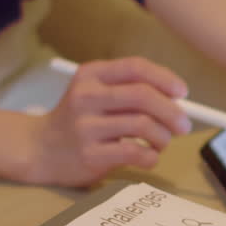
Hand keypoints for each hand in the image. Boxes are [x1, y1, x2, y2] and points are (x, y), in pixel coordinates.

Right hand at [24, 57, 191, 186]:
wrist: (40, 149)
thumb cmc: (82, 120)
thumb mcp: (97, 92)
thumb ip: (132, 89)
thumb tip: (178, 97)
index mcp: (91, 75)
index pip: (136, 67)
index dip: (165, 78)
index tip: (182, 92)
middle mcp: (86, 96)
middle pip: (143, 96)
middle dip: (172, 111)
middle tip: (184, 126)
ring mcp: (85, 126)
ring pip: (143, 125)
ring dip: (163, 137)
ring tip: (161, 143)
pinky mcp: (90, 155)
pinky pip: (136, 153)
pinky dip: (152, 157)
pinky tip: (148, 157)